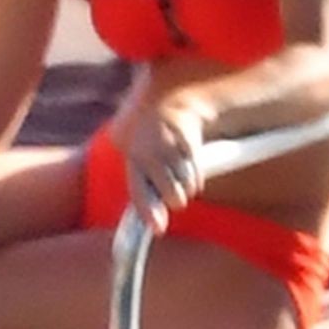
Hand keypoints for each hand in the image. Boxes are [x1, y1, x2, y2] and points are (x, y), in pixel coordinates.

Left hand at [110, 86, 205, 233]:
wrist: (169, 99)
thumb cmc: (146, 132)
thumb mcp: (132, 150)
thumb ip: (140, 182)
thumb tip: (154, 222)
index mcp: (133, 156)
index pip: (140, 191)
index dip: (149, 212)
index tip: (159, 228)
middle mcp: (152, 153)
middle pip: (173, 196)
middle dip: (175, 200)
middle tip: (173, 193)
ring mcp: (173, 149)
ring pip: (188, 188)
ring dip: (187, 189)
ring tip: (179, 178)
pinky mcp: (191, 145)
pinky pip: (197, 176)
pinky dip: (196, 179)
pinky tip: (188, 168)